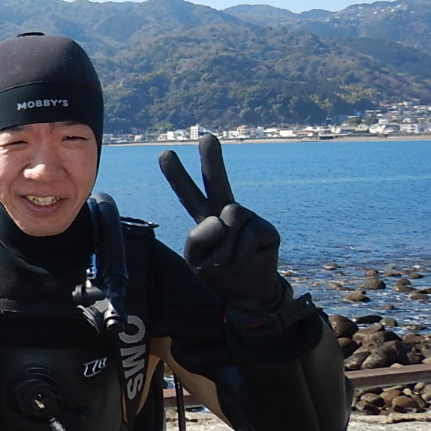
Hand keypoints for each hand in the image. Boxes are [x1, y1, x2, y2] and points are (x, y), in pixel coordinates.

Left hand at [159, 134, 294, 328]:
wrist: (246, 292)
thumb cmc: (218, 272)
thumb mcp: (196, 258)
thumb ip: (199, 237)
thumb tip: (222, 219)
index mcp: (205, 216)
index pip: (188, 193)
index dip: (176, 175)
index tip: (165, 153)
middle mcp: (226, 211)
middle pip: (218, 182)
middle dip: (212, 159)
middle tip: (207, 137)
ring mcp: (247, 218)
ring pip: (230, 217)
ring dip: (224, 246)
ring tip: (224, 262)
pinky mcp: (265, 229)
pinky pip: (246, 236)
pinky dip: (238, 255)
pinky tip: (242, 262)